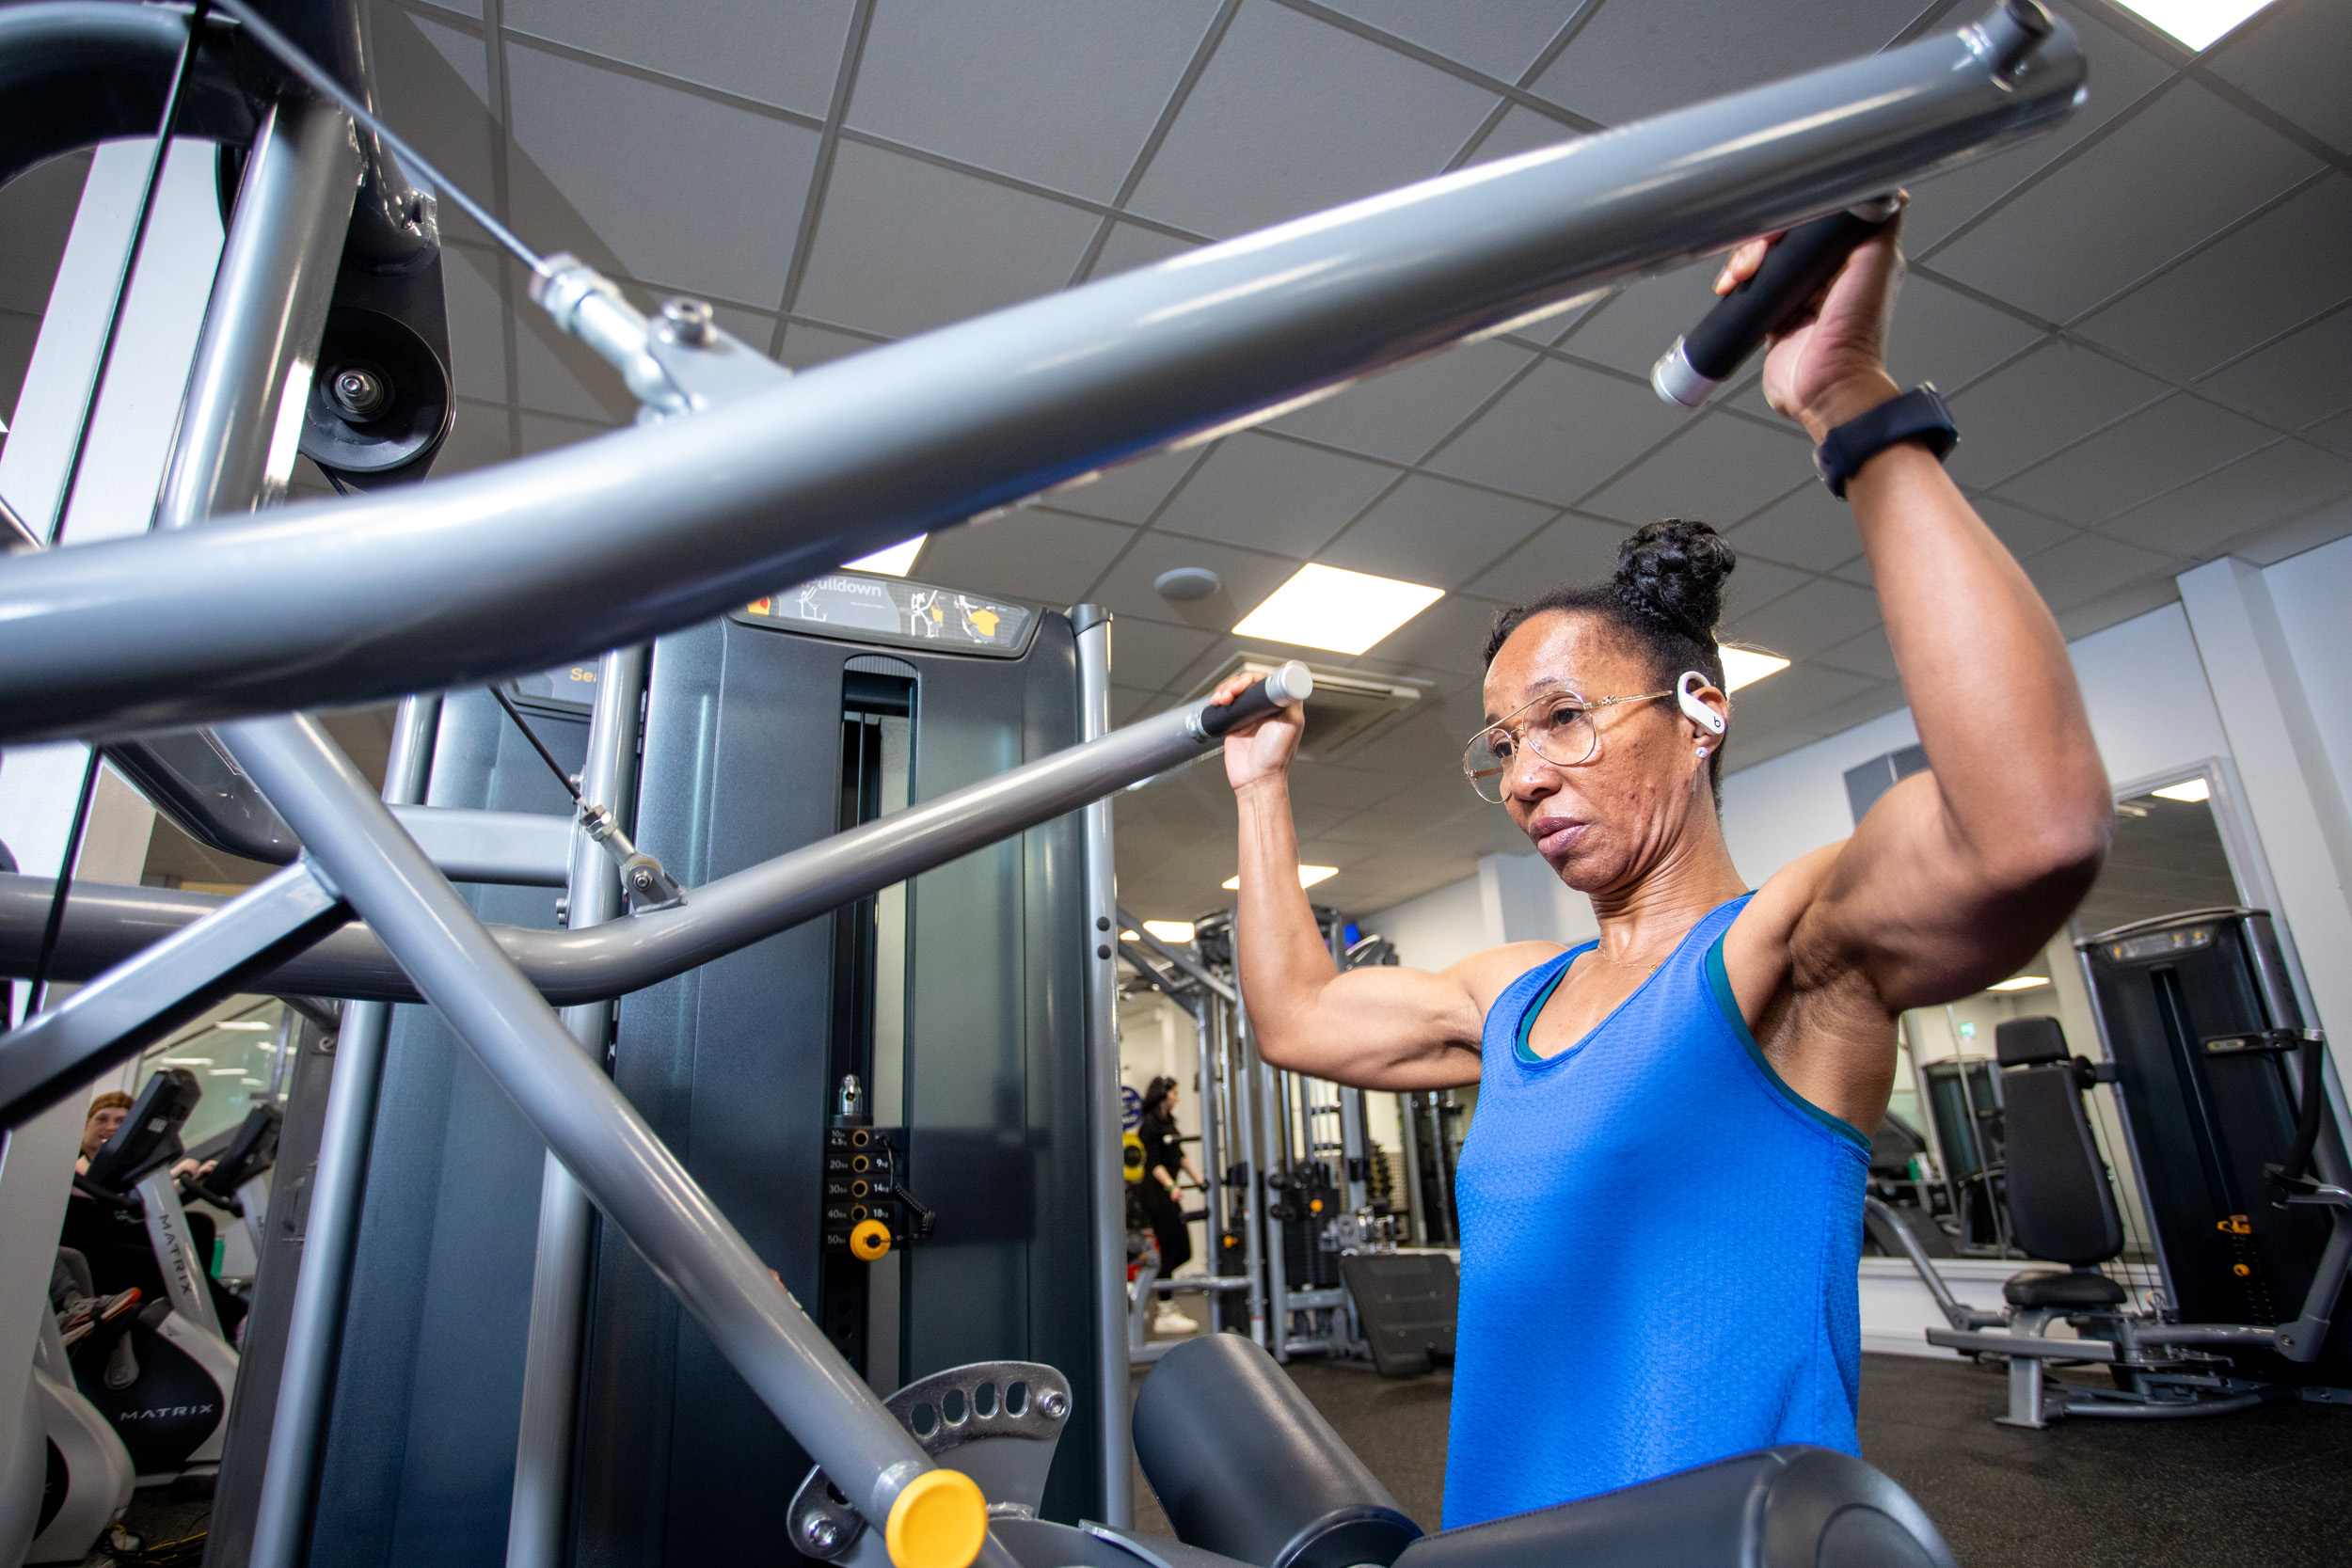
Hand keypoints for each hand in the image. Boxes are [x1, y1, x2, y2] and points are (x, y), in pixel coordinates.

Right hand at [1211, 671, 1302, 792]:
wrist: (1255, 780)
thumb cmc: (1275, 758)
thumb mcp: (1290, 725)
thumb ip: (1289, 702)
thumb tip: (1287, 682)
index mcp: (1282, 707)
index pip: (1268, 681)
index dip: (1254, 678)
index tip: (1245, 685)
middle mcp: (1265, 709)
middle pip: (1249, 683)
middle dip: (1237, 682)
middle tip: (1232, 691)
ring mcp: (1249, 715)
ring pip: (1236, 691)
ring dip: (1226, 689)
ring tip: (1222, 699)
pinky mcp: (1235, 723)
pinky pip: (1226, 704)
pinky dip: (1219, 699)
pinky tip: (1217, 702)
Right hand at [1716, 201, 1905, 443]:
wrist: (1826, 388)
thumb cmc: (1855, 337)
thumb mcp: (1875, 265)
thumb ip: (1881, 222)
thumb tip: (1882, 184)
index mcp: (1856, 257)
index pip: (1818, 217)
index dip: (1794, 214)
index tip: (1779, 223)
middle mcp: (1828, 273)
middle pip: (1787, 235)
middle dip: (1764, 239)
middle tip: (1756, 256)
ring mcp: (1800, 293)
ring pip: (1766, 258)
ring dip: (1746, 260)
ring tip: (1741, 276)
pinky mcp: (1776, 314)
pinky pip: (1752, 286)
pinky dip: (1738, 281)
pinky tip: (1733, 285)